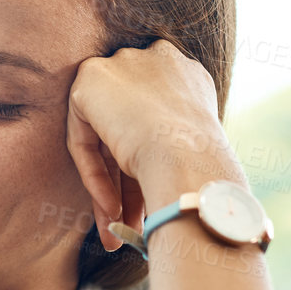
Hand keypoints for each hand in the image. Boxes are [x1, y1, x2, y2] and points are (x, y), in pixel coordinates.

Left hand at [65, 40, 231, 251]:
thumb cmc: (205, 163)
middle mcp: (153, 59)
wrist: (187, 154)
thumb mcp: (197, 148)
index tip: (153, 197)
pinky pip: (85, 139)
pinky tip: (110, 210)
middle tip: (131, 221)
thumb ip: (172, 146)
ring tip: (118, 230)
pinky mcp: (89, 81)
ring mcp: (121, 66)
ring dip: (112, 188)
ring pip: (107, 138)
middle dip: (128, 181)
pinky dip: (94, 176)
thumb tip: (155, 178)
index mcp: (185, 72)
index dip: (150, 160)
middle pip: (129, 128)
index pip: (156, 118)